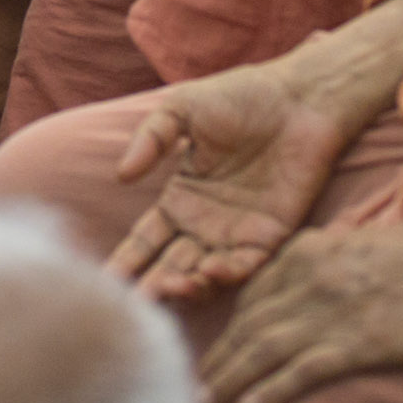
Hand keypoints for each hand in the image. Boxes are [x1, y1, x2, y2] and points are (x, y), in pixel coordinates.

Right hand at [108, 58, 352, 302]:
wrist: (298, 98)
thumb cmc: (239, 97)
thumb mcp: (183, 110)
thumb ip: (151, 139)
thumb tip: (121, 175)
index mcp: (180, 199)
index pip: (146, 240)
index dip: (125, 262)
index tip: (104, 284)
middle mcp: (205, 224)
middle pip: (170, 267)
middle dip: (151, 289)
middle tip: (134, 305)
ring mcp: (237, 233)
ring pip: (205, 275)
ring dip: (187, 287)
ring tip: (170, 287)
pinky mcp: (271, 235)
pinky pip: (246, 266)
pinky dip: (228, 274)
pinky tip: (210, 270)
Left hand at [201, 209, 402, 402]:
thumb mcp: (352, 246)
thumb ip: (318, 265)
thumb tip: (295, 291)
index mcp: (305, 252)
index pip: (251, 296)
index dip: (228, 328)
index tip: (214, 352)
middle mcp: (307, 278)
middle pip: (249, 324)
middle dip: (220, 357)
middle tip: (196, 386)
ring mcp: (331, 310)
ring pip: (264, 348)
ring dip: (232, 376)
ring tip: (210, 401)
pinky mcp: (360, 342)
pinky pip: (305, 370)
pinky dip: (274, 389)